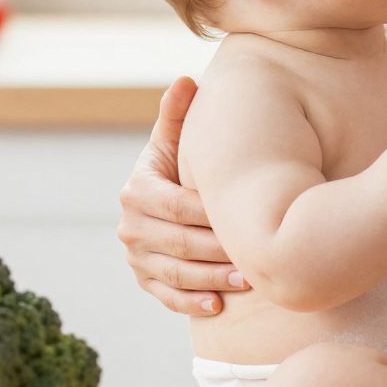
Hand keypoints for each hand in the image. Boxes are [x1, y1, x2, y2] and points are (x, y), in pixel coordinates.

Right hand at [118, 76, 248, 316]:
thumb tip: (186, 79)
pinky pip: (165, 296)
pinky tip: (217, 306)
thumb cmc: (183, 163)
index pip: (177, 207)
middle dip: (218, 252)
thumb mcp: (178, 138)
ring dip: (211, 280)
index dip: (211, 216)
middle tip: (257, 257)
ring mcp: (136, 257)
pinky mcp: (144, 280)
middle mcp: (130, 226)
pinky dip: (190, 303)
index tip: (247, 218)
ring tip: (248, 282)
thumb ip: (179, 113)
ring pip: (175, 273)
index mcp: (137, 190)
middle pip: (178, 243)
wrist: (170, 197)